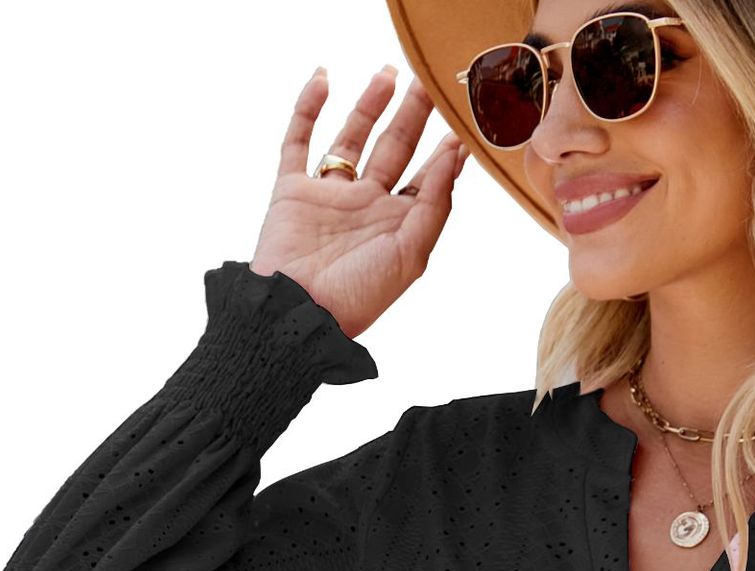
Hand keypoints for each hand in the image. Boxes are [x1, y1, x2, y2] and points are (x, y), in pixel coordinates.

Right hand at [249, 65, 467, 340]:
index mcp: (396, 225)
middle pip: (393, 148)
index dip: (443, 152)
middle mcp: (365, 205)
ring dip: (369, 105)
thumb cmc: (358, 295)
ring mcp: (328, 195)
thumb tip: (454, 157)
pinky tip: (323, 79)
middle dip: (411, 116)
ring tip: (388, 74)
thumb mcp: (411, 254)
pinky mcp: (292, 190)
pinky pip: (298, 140)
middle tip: (427, 82)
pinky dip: (307, 109)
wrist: (299, 311)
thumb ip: (434, 205)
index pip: (425, 179)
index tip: (461, 121)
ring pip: (351, 138)